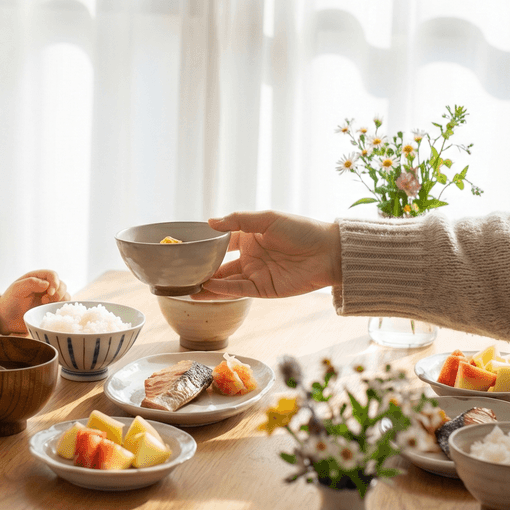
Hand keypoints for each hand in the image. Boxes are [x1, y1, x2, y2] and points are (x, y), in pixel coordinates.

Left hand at [0, 269, 69, 334]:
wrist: (7, 319)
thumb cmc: (10, 301)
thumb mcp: (17, 289)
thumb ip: (31, 283)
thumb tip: (47, 284)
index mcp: (37, 278)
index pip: (52, 275)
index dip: (54, 282)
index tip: (50, 292)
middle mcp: (45, 286)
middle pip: (62, 284)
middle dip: (58, 293)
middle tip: (45, 301)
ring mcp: (49, 298)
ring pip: (65, 295)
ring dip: (60, 300)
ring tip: (46, 306)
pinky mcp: (50, 309)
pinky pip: (62, 307)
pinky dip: (62, 308)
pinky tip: (51, 312)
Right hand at [199, 210, 341, 298]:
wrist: (328, 253)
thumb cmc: (301, 230)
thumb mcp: (267, 219)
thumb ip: (238, 220)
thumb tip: (210, 222)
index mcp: (250, 236)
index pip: (221, 241)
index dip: (206, 245)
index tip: (187, 248)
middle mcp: (250, 256)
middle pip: (220, 264)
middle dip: (202, 269)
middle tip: (181, 272)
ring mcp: (255, 274)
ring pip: (225, 280)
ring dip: (207, 284)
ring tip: (186, 286)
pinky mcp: (263, 290)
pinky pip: (238, 290)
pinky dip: (222, 290)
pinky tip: (206, 288)